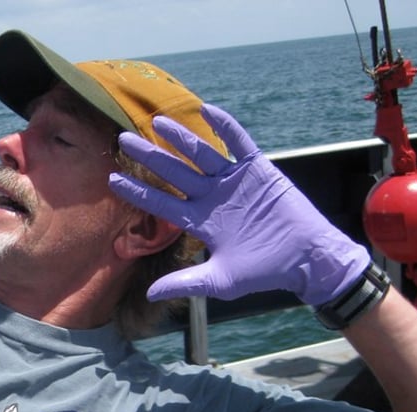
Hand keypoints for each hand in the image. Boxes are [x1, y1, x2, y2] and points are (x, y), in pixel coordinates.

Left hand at [108, 104, 369, 304]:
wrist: (305, 259)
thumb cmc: (263, 272)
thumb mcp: (219, 281)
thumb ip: (185, 283)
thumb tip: (149, 294)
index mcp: (200, 221)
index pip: (161, 203)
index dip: (137, 192)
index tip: (112, 180)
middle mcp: (212, 197)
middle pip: (174, 173)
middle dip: (150, 157)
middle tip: (123, 140)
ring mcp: (234, 181)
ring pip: (202, 154)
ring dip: (180, 138)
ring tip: (157, 121)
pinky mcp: (258, 170)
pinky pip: (239, 144)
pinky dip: (225, 127)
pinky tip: (207, 111)